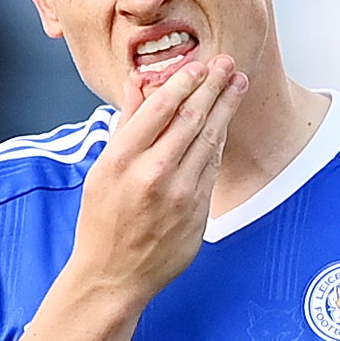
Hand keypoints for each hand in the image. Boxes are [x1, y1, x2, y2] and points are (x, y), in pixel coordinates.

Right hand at [63, 54, 242, 316]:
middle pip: (191, 119)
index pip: (160, 108)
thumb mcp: (102, 170)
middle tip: (227, 64)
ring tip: (237, 85)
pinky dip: (218, 143)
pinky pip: (212, 170)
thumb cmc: (102, 222)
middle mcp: (153, 175)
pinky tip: (224, 124)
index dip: (184, 82)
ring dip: (226, 110)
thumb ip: (126, 125)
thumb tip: (140, 83)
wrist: (113, 276)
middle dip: (213, 87)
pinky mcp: (197, 215)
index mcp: (122, 160)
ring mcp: (179, 197)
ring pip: (208, 142)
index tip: (199, 65)